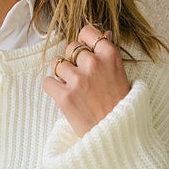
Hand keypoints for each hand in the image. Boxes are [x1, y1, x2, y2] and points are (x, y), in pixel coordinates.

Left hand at [42, 23, 131, 137]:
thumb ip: (108, 56)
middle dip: (73, 61)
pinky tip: (63, 96)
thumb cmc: (120, 107)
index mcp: (110, 56)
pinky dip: (52, 89)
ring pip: (57, 64)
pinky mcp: (65, 96)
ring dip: (61, 75)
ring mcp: (78, 80)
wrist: (116, 136)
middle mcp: (94, 64)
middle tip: (81, 78)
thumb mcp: (121, 76)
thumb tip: (103, 34)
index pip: (87, 32)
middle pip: (71, 48)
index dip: (83, 43)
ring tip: (72, 88)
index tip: (84, 54)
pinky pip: (48, 82)